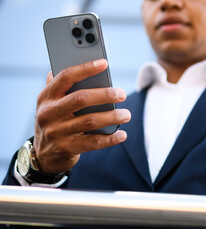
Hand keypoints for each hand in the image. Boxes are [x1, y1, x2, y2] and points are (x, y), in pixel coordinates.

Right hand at [33, 59, 130, 173]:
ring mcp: (56, 132)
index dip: (85, 68)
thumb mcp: (52, 104)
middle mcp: (49, 113)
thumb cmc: (55, 121)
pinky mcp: (66, 148)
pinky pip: (93, 143)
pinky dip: (110, 139)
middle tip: (122, 94)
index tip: (104, 63)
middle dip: (105, 95)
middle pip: (81, 99)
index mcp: (46, 96)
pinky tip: (122, 134)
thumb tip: (80, 62)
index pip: (66, 77)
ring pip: (89, 121)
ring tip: (127, 114)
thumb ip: (63, 87)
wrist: (44, 154)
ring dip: (112, 117)